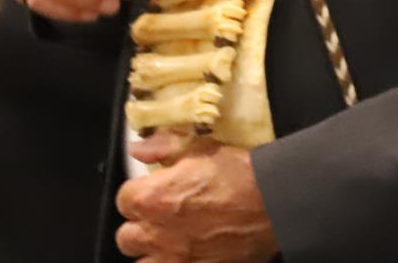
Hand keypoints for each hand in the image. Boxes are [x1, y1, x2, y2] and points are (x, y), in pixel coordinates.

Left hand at [116, 134, 277, 262]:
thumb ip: (162, 147)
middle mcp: (155, 233)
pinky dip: (174, 262)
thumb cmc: (238, 173)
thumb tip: (138, 148)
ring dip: (152, 251)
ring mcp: (173, 258)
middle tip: (161, 216)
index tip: (154, 190)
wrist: (273, 203)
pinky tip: (187, 252)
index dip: (139, 193)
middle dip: (141, 226)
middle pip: (127, 236)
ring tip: (171, 240)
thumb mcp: (200, 148)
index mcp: (151, 198)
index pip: (124, 199)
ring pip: (143, 262)